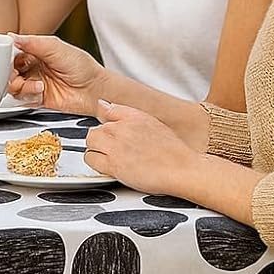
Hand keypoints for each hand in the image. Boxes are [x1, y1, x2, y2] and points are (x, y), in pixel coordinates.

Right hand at [8, 33, 106, 115]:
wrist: (95, 91)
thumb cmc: (82, 67)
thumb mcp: (57, 48)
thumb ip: (33, 42)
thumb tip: (12, 37)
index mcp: (36, 52)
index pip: (12, 53)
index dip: (6, 58)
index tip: (7, 60)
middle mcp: (33, 68)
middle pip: (8, 72)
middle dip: (10, 75)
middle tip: (18, 75)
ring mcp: (35, 84)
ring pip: (13, 87)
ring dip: (22, 87)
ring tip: (38, 86)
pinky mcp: (37, 99)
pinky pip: (22, 100)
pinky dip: (28, 96)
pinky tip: (40, 93)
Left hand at [84, 100, 200, 195]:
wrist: (183, 169)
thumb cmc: (173, 151)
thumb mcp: (152, 123)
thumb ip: (126, 114)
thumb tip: (103, 104)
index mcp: (132, 116)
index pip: (104, 109)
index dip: (104, 123)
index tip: (107, 132)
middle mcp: (121, 127)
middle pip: (94, 129)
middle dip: (100, 139)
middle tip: (113, 149)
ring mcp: (115, 145)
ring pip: (90, 142)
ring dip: (97, 150)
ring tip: (113, 158)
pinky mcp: (113, 163)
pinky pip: (90, 158)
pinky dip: (97, 163)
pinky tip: (111, 166)